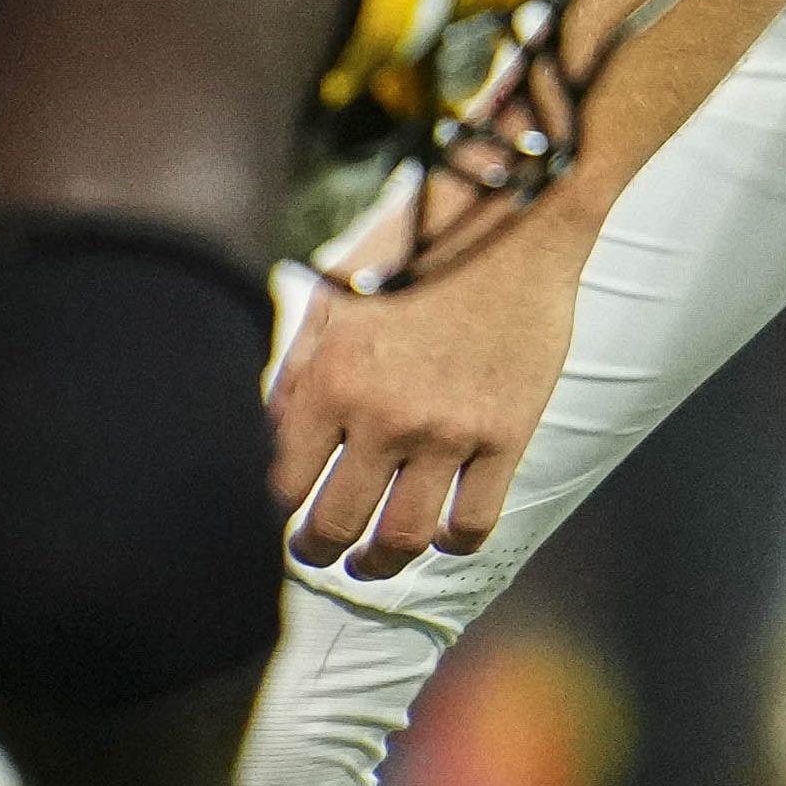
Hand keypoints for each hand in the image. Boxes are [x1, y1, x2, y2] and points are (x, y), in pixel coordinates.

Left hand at [268, 214, 589, 577]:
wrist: (510, 221)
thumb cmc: (416, 250)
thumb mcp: (333, 295)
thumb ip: (297, 368)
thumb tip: (274, 434)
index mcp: (332, 380)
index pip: (284, 483)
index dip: (278, 510)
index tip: (283, 514)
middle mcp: (386, 417)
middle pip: (337, 525)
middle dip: (317, 550)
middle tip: (317, 553)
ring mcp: (450, 433)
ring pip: (403, 539)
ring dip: (378, 565)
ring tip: (371, 564)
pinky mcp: (506, 436)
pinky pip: (474, 522)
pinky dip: (451, 543)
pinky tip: (440, 534)